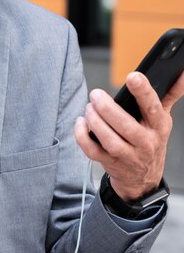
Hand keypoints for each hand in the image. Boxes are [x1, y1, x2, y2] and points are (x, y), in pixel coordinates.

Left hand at [75, 71, 183, 200]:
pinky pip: (93, 151)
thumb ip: (170, 95)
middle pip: (126, 125)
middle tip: (95, 94)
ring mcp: (127, 156)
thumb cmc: (150, 140)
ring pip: (110, 140)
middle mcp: (145, 142)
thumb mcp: (162, 119)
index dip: (143, 92)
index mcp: (159, 126)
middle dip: (108, 109)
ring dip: (95, 122)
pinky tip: (80, 123)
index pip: (153, 107)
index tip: (132, 76)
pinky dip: (82, 137)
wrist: (143, 178)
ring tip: (89, 108)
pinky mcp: (110, 163)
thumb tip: (181, 74)